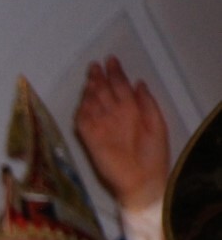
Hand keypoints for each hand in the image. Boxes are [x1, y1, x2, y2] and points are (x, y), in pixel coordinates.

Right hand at [74, 56, 169, 211]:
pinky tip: (85, 99)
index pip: (120, 88)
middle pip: (103, 93)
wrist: (142, 179)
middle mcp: (114, 117)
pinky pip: (83, 121)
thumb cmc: (153, 154)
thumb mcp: (157, 124)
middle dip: (100, 78)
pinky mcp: (90, 140)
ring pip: (92, 104)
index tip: (111, 60)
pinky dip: (83, 110)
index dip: (116, 74)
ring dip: (91, 90)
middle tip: (95, 65)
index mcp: (131, 111)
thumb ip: (147, 104)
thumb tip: (138, 83)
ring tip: (91, 77)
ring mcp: (101, 127)